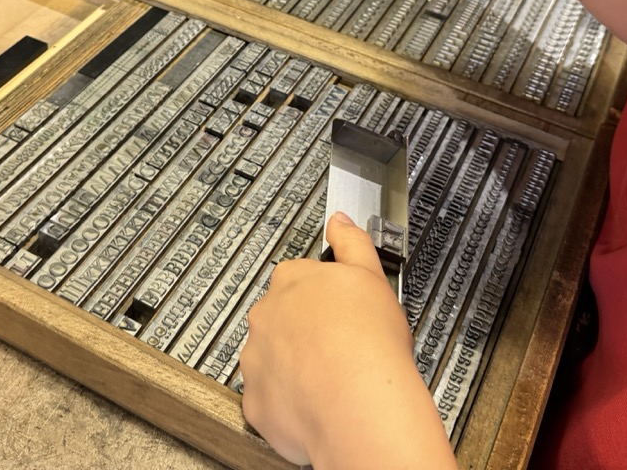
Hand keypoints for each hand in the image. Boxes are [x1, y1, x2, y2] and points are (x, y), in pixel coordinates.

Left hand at [240, 213, 455, 469]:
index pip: (297, 279)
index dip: (323, 297)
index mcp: (291, 281)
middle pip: (280, 318)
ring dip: (292, 366)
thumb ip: (351, 242)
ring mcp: (256, 360)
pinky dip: (286, 403)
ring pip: (270, 358)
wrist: (360, 406)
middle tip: (338, 347)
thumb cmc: (370, 343)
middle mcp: (265, 316)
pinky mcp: (254, 402)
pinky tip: (315, 405)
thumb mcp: (371, 275)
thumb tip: (339, 220)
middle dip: (303, 331)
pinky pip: (268, 399)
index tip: (340, 312)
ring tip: (329, 380)